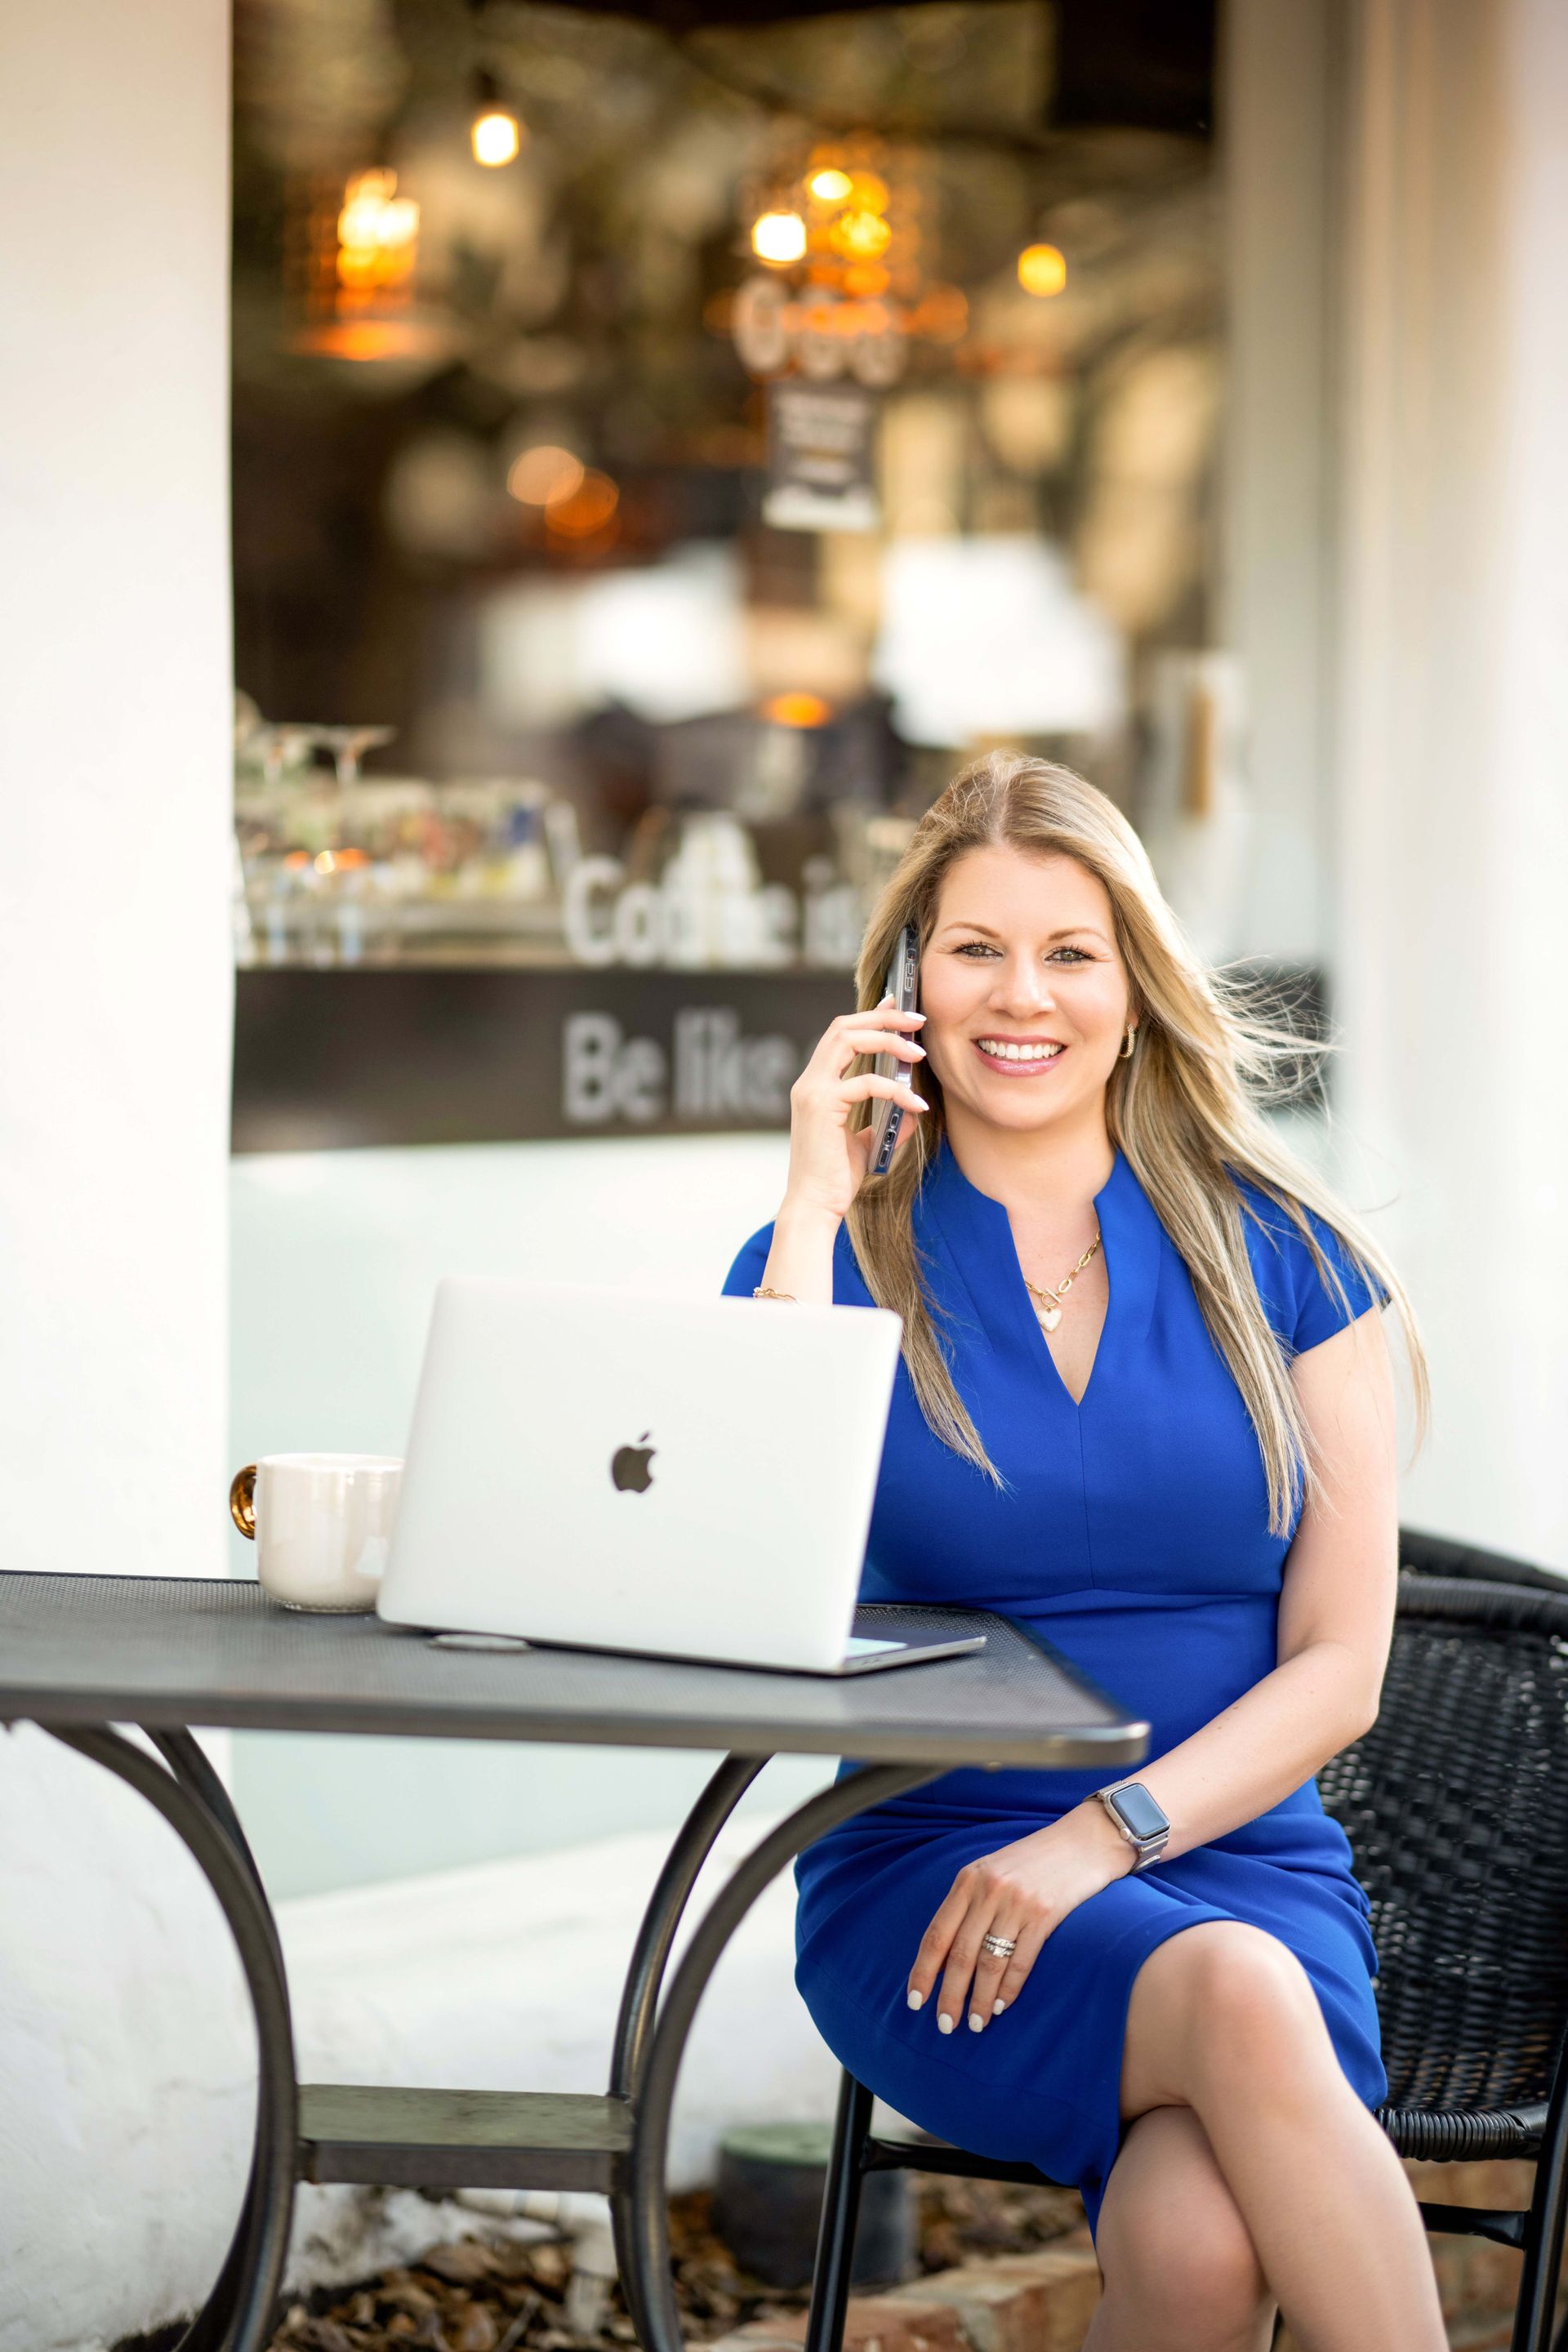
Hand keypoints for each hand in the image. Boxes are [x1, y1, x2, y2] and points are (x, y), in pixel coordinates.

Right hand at [782, 998, 927, 1225]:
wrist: (816, 1206)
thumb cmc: (836, 1177)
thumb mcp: (866, 1142)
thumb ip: (886, 1120)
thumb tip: (914, 1107)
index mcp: (816, 1085)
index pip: (841, 1034)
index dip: (870, 1015)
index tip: (898, 1005)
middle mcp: (810, 1082)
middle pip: (844, 1027)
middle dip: (883, 1017)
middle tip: (917, 1019)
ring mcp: (812, 1091)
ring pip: (849, 1041)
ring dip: (889, 1041)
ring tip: (920, 1054)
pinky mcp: (822, 1106)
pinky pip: (867, 1083)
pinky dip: (897, 1089)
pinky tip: (918, 1104)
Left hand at [906, 1802, 1132, 2034]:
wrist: (1084, 1841)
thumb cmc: (1034, 1861)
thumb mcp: (992, 1870)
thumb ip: (969, 1903)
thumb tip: (945, 1954)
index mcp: (968, 1880)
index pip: (937, 1933)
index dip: (923, 1970)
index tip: (915, 2000)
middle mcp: (988, 1891)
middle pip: (960, 1954)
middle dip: (949, 1995)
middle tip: (944, 2026)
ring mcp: (1017, 1903)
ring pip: (989, 1963)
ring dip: (980, 1999)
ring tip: (975, 2025)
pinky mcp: (1045, 1915)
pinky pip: (1021, 1960)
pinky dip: (1009, 1988)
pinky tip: (1002, 2007)